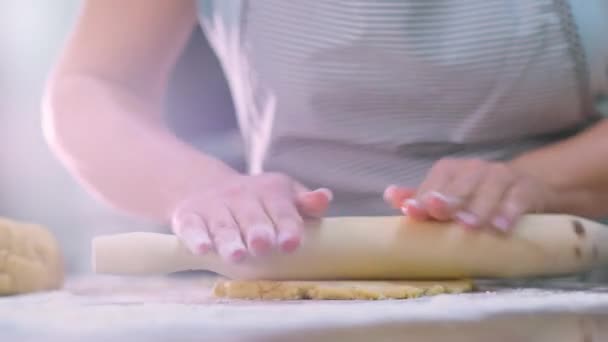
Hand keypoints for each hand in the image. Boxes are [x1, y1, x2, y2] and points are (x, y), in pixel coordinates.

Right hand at [170, 173, 331, 261]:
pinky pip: (191, 228)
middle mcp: (241, 197)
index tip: (291, 243)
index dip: (287, 225)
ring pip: (223, 225)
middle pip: (251, 216)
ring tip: (237, 255)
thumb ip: (305, 202)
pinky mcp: (189, 217)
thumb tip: (325, 198)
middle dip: (258, 231)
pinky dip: (196, 238)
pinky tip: (202, 249)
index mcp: (270, 192)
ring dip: (229, 240)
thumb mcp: (283, 196)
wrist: (203, 186)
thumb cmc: (257, 201)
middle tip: (263, 245)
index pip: (282, 209)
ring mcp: (214, 207)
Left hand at [384, 158, 553, 231]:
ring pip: (490, 188)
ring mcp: (501, 176)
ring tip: (470, 225)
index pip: (434, 183)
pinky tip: (502, 228)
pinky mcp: (526, 189)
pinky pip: (518, 198)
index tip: (413, 211)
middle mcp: (474, 169)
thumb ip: (419, 198)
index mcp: (450, 171)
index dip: (423, 197)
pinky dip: (509, 212)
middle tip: (441, 214)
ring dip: (479, 207)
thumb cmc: (475, 196)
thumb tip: (390, 196)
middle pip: (460, 184)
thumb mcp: (447, 195)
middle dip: (448, 199)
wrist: (525, 187)